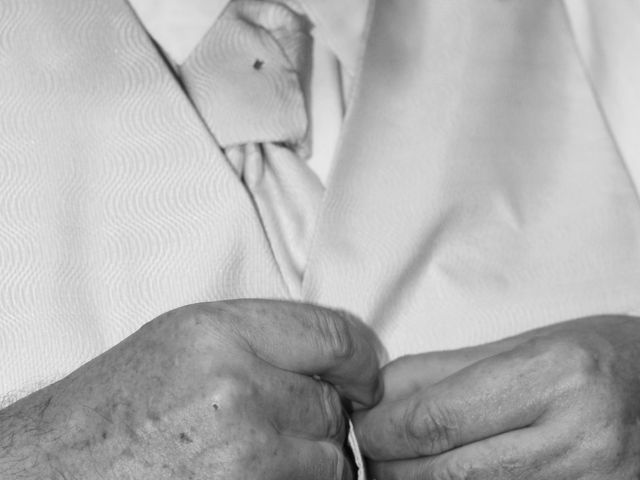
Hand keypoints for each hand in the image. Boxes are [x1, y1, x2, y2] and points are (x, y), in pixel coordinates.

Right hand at [0, 300, 381, 478]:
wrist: (55, 471)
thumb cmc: (112, 410)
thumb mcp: (184, 342)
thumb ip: (262, 340)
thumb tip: (331, 358)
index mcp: (219, 335)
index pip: (334, 335)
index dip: (361, 358)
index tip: (364, 375)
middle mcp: (235, 390)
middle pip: (332, 405)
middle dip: (320, 417)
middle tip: (284, 422)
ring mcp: (243, 457)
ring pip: (328, 461)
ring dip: (310, 463)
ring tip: (257, 457)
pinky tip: (253, 476)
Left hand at [354, 315, 639, 478]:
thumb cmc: (601, 360)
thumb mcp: (524, 345)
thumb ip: (444, 371)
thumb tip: (380, 395)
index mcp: (555, 377)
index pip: (437, 419)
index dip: (384, 430)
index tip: (363, 427)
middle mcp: (578, 440)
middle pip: (446, 474)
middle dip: (392, 467)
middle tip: (376, 453)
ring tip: (406, 467)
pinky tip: (449, 478)